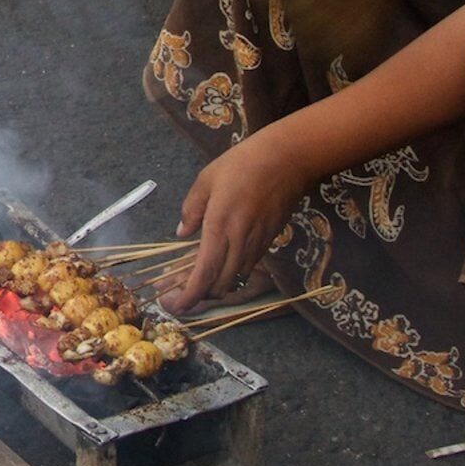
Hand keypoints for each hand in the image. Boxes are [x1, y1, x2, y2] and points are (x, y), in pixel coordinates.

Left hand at [164, 128, 306, 310]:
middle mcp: (239, 241)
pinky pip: (248, 266)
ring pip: (235, 279)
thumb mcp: (207, 179)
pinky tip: (222, 260)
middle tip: (182, 290)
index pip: (204, 273)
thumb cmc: (243, 163)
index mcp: (219, 226)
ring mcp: (257, 243)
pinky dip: (232, 272)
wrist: (288, 160)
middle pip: (221, 284)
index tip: (176, 306)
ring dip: (218, 285)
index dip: (190, 295)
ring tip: (200, 277)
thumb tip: (182, 232)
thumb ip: (192, 209)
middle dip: (201, 294)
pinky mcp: (270, 241)